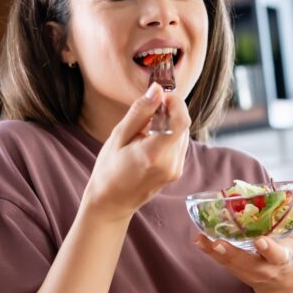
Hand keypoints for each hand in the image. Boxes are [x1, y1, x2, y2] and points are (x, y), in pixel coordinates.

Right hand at [82, 83, 191, 220]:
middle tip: (147, 110)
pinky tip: (149, 140)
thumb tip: (157, 90)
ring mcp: (176, 170)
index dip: (176, 102)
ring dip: (169, 123)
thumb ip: (140, 112)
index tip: (161, 95)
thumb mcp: (118, 136)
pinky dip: (168, 136)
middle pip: (182, 125)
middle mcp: (170, 164)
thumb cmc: (109, 170)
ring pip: (182, 134)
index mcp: (154, 154)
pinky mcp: (176, 172)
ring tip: (144, 129)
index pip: (181, 120)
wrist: (111, 202)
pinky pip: (179, 145)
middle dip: (169, 111)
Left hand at [193, 193, 292, 292]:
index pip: (275, 255)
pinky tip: (198, 240)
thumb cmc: (290, 253)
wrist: (279, 282)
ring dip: (214, 252)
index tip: (260, 241)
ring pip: (229, 263)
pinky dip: (208, 251)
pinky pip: (220, 261)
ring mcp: (246, 270)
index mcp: (280, 259)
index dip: (268, 249)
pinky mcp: (234, 269)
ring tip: (201, 239)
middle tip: (219, 243)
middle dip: (232, 254)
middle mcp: (262, 267)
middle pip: (245, 262)